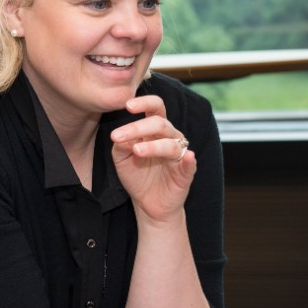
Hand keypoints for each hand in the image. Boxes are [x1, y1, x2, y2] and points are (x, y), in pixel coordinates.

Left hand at [110, 94, 194, 222]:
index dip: (144, 103)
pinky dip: (189, 160)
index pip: (154, 109)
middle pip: (160, 123)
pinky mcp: (186, 172)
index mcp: (155, 131)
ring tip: (136, 150)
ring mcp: (179, 155)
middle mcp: (169, 138)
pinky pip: (189, 163)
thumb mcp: (122, 158)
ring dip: (153, 146)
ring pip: (170, 144)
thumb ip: (121, 145)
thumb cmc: (137, 176)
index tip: (127, 105)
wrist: (147, 204)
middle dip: (138, 127)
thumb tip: (120, 135)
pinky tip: (188, 157)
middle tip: (117, 136)